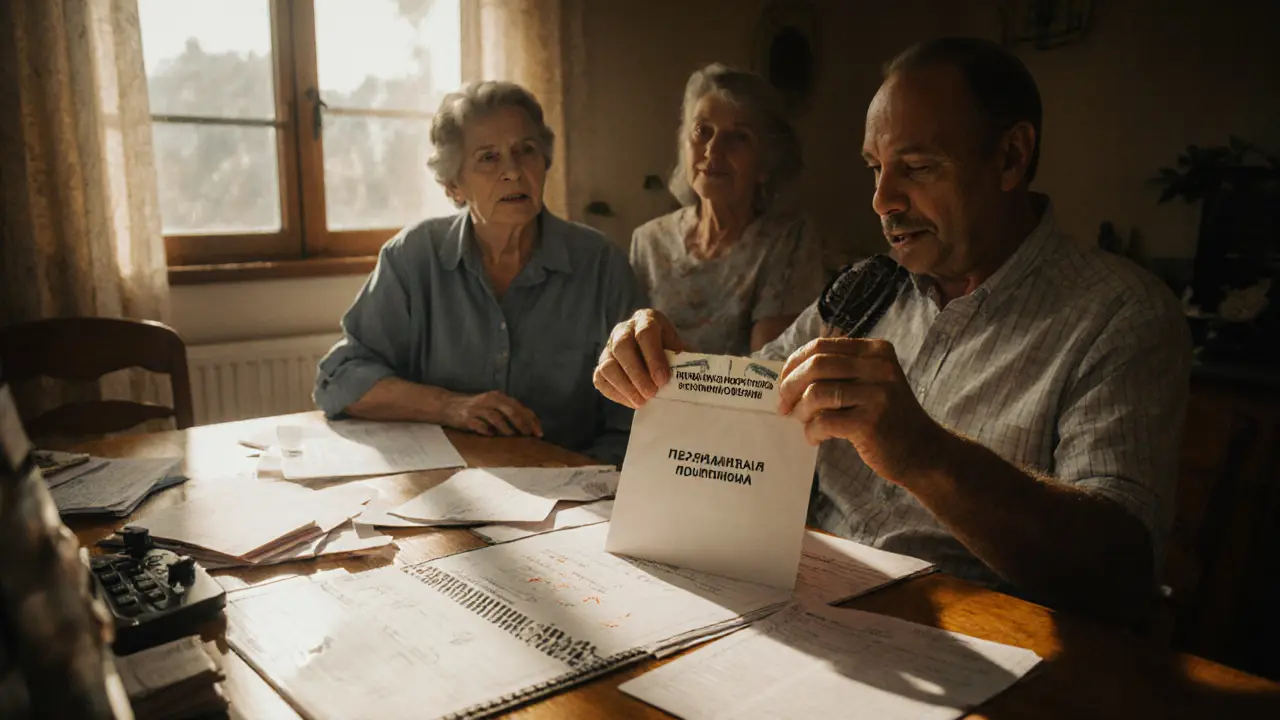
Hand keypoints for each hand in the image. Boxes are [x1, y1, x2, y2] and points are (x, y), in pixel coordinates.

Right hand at [446, 391, 542, 436]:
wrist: (449, 404)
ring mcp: (479, 408)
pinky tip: (491, 436)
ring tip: (512, 437)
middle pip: (511, 411)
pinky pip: (480, 425)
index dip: (531, 420)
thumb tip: (528, 427)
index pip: (520, 407)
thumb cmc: (476, 408)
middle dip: (523, 424)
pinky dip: (487, 431)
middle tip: (529, 436)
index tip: (539, 432)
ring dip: (507, 429)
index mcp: (499, 397)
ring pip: (497, 418)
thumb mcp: (493, 405)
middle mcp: (491, 400)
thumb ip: (508, 413)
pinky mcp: (468, 417)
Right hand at [593, 309, 684, 408]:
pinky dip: (616, 393)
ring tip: (642, 401)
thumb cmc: (672, 354)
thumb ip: (682, 360)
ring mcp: (609, 348)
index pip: (645, 333)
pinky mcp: (601, 365)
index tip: (663, 379)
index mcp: (646, 319)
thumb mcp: (680, 351)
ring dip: (625, 386)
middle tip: (651, 393)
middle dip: (637, 373)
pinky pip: (600, 380)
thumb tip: (684, 377)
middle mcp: (623, 330)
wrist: (659, 358)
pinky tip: (632, 401)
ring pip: (608, 365)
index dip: (653, 357)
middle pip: (622, 347)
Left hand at [776, 338, 945, 484]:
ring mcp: (877, 394)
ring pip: (817, 393)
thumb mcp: (871, 383)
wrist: (924, 452)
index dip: (794, 363)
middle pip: (816, 365)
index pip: (821, 346)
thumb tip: (788, 374)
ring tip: (804, 423)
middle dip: (790, 386)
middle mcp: (879, 367)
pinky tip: (816, 439)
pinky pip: (824, 421)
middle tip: (783, 406)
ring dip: (801, 411)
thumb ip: (839, 372)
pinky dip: (812, 432)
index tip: (782, 383)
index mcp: (876, 351)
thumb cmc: (888, 419)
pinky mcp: (871, 422)